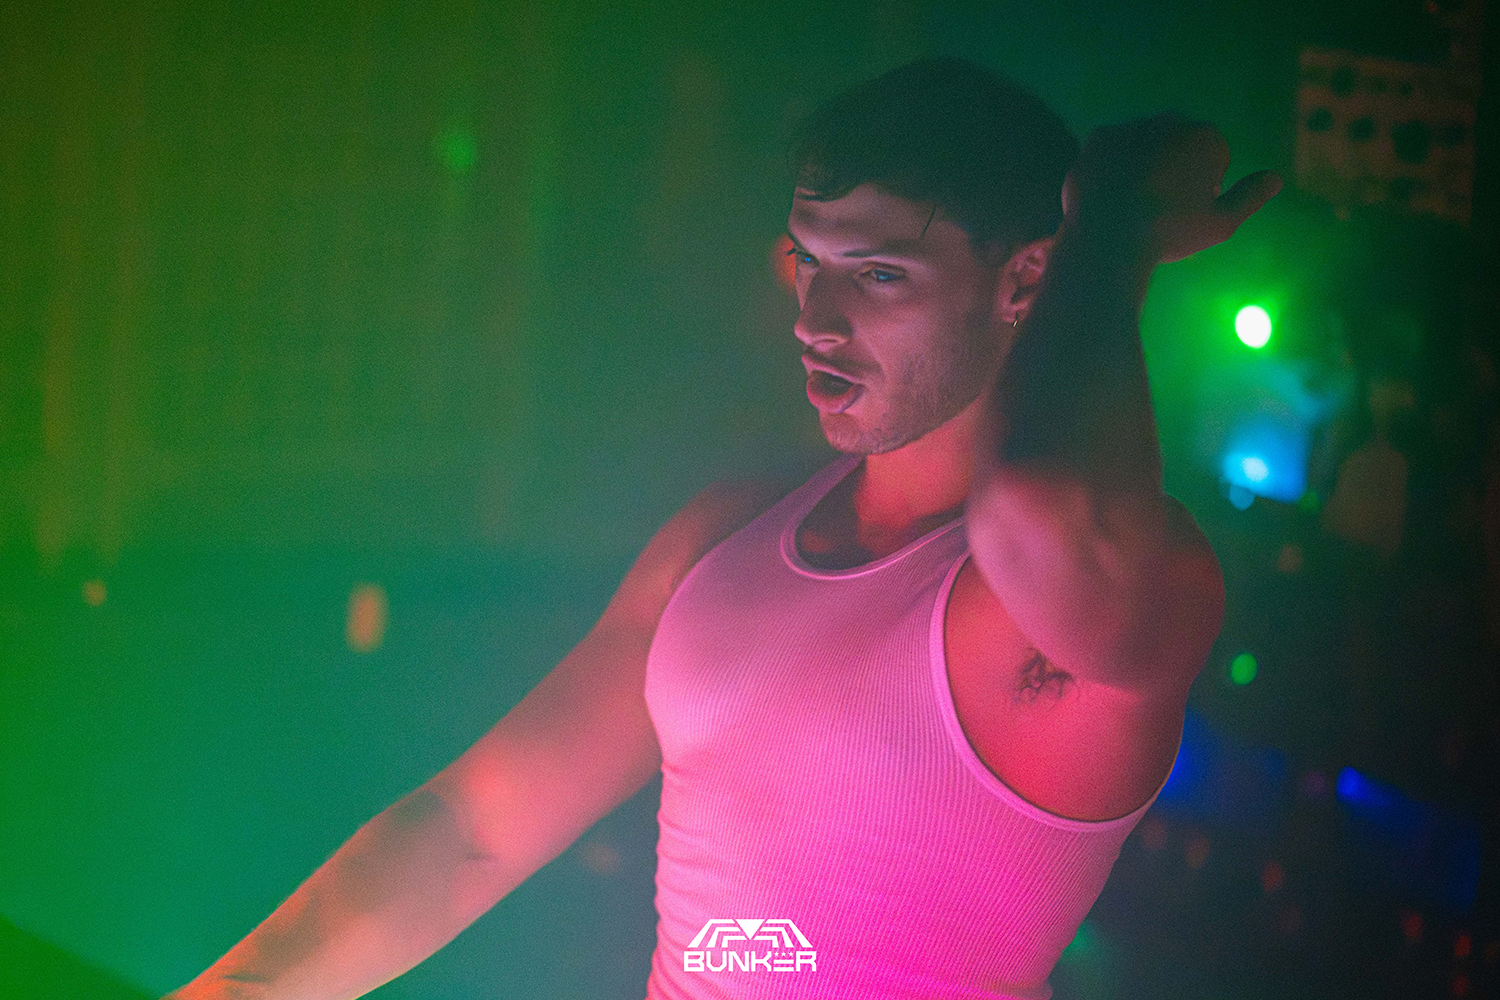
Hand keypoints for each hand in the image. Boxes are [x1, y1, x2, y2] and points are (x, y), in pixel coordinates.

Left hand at [1061, 114, 1281, 263]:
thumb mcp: (1221, 222)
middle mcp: (1169, 122)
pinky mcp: (1097, 139)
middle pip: (1177, 141)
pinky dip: (1110, 165)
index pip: (1212, 154)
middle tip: (1159, 202)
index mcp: (1205, 137)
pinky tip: (1108, 192)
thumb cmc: (1170, 232)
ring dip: (1141, 161)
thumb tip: (1275, 178)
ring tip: (1131, 200)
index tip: (1188, 207)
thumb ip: (1250, 196)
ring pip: (1142, 142)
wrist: (1109, 239)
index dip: (1203, 182)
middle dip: (1174, 163)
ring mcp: (1131, 127)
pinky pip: (1109, 148)